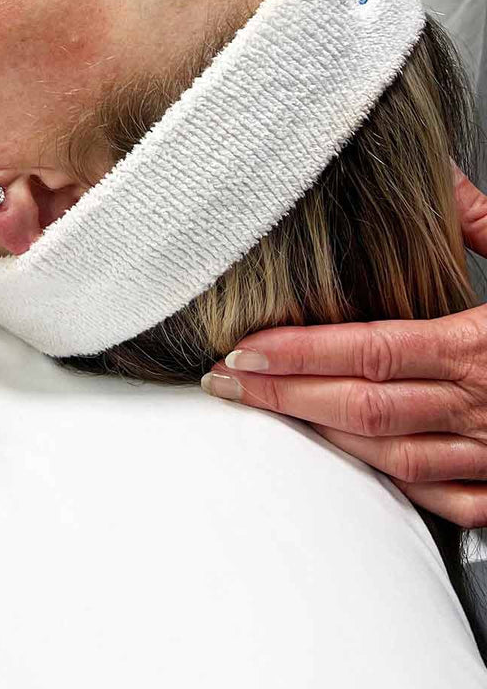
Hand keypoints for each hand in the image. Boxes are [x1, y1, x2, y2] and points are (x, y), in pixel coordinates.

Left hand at [202, 165, 486, 528]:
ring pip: (392, 457)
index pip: (369, 351)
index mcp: (486, 348)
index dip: (298, 353)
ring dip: (322, 436)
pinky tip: (354, 460)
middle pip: (363, 409)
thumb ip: (486, 228)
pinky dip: (391, 481)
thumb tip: (448, 190)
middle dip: (283, 397)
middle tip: (227, 384)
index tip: (244, 348)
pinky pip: (445, 497)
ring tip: (269, 413)